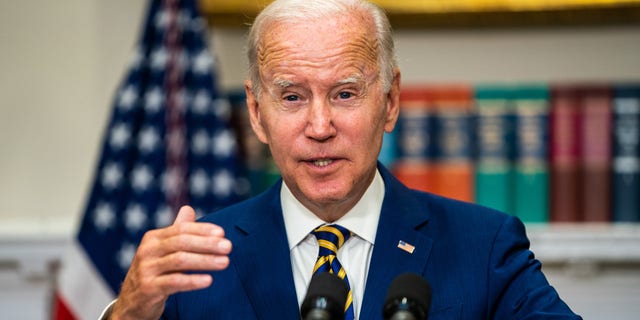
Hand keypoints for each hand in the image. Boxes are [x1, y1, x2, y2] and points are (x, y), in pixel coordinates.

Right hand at [110, 206, 231, 319]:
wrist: (132, 302)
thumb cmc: (153, 272)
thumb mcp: (162, 250)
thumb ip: (176, 231)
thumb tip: (188, 208)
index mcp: (153, 238)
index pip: (181, 229)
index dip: (202, 230)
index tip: (222, 233)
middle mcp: (147, 251)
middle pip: (181, 242)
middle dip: (207, 243)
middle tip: (228, 247)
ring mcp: (146, 269)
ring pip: (179, 260)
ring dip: (205, 260)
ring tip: (225, 262)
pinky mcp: (148, 288)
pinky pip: (174, 282)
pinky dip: (193, 281)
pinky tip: (208, 280)